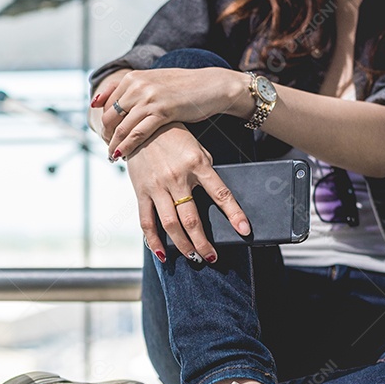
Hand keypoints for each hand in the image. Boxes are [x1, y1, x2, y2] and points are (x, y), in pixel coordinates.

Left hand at [93, 68, 249, 159]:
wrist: (211, 85)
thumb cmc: (183, 87)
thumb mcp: (153, 82)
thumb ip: (131, 90)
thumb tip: (101, 102)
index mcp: (133, 77)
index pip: (106, 103)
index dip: (104, 122)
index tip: (105, 136)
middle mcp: (137, 86)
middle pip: (110, 116)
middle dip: (106, 136)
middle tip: (109, 149)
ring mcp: (149, 99)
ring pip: (122, 128)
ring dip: (114, 145)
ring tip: (112, 157)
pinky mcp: (162, 112)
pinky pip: (137, 134)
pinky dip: (127, 147)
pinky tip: (123, 156)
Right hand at [124, 123, 250, 263]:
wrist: (140, 126)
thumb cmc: (174, 138)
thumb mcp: (197, 149)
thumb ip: (206, 172)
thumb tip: (216, 200)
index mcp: (197, 164)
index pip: (220, 194)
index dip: (234, 214)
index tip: (244, 231)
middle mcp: (177, 178)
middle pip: (191, 218)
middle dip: (202, 242)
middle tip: (211, 257)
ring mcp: (157, 187)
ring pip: (170, 224)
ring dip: (182, 245)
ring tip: (193, 258)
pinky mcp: (141, 192)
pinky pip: (146, 221)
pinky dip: (153, 241)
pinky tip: (162, 254)